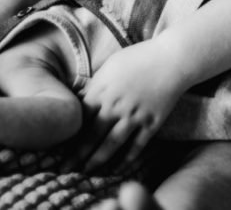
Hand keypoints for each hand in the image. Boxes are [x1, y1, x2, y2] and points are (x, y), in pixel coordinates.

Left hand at [69, 40, 187, 171]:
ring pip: (112, 144)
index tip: (58, 148)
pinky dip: (127, 158)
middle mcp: (116, 106)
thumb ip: (96, 86)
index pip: (79, 119)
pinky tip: (118, 168)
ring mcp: (135, 115)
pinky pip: (137, 145)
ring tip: (87, 172)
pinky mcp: (152, 122)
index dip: (68, 136)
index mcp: (102, 90)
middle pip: (92, 136)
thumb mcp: (111, 66)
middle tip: (64, 170)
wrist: (172, 58)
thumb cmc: (139, 58)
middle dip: (76, 155)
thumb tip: (80, 100)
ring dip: (98, 161)